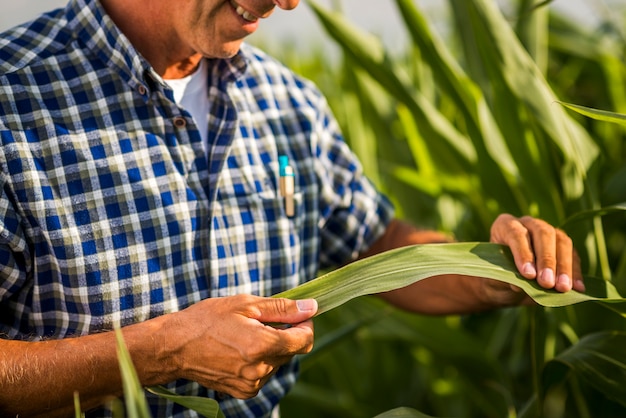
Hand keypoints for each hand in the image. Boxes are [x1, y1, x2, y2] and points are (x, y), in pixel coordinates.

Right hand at [163, 294, 316, 397]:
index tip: (298, 315)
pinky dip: (259, 361)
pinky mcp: (243, 391)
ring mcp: (252, 383)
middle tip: (260, 321)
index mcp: (262, 345)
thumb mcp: (245, 304)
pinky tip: (239, 350)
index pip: (304, 340)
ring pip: (277, 362)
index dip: (305, 325)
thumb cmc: (208, 319)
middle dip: (284, 334)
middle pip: (291, 351)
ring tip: (243, 335)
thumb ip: (282, 308)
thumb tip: (311, 307)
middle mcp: (260, 369)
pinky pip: (264, 373)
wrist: (175, 347)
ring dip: (270, 348)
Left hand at [490, 214, 584, 293]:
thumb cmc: (497, 279)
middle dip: (547, 260)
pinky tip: (577, 288)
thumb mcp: (495, 279)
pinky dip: (575, 272)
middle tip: (547, 283)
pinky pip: (573, 255)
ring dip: (564, 266)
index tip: (528, 275)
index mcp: (505, 225)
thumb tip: (519, 285)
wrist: (506, 287)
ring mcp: (548, 232)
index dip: (524, 253)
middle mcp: (528, 224)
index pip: (516, 234)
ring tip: (563, 288)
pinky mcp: (563, 246)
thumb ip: (505, 278)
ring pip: (562, 242)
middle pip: (544, 233)